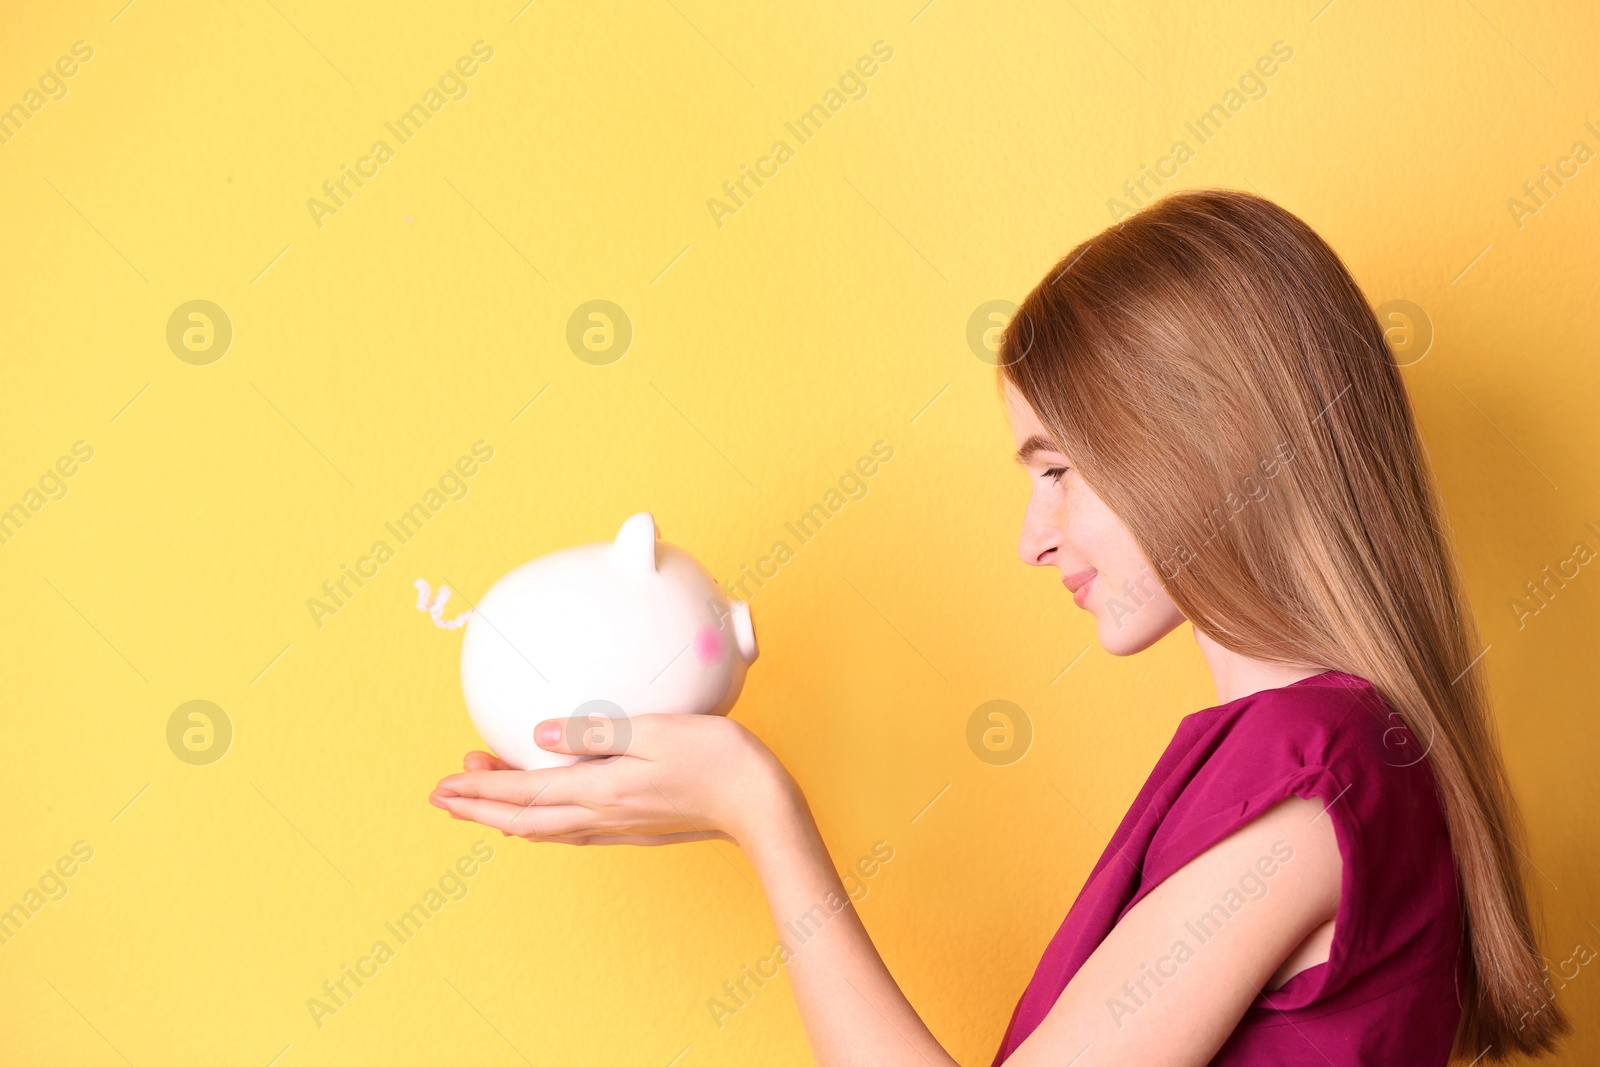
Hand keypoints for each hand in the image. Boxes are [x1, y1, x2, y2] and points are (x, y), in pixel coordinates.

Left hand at [429, 713, 792, 848]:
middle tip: (442, 796)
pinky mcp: (633, 828)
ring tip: (477, 801)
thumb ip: (595, 731)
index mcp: (601, 789)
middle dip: (478, 808)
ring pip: (544, 828)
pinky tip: (540, 815)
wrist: (761, 806)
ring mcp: (617, 827)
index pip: (524, 794)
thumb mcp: (657, 731)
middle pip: (523, 819)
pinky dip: (539, 822)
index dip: (478, 791)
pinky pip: (569, 831)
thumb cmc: (718, 760)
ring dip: (504, 815)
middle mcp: (602, 815)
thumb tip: (539, 736)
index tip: (442, 785)